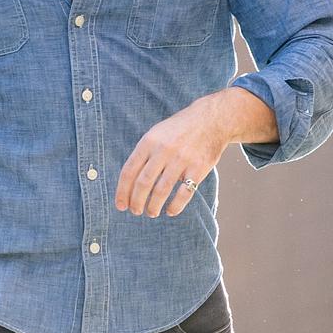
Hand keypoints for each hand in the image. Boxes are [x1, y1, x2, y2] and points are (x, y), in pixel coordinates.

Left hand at [115, 87, 277, 217]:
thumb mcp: (156, 134)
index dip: (122, 192)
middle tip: (135, 211)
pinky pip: (183, 194)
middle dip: (136, 202)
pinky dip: (175, 206)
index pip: (129, 171)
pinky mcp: (198, 169)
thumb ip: (144, 154)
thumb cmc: (180, 130)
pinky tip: (170, 211)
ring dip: (153, 206)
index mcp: (148, 142)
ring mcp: (181, 160)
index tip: (120, 205)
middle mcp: (163, 150)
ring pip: (161, 191)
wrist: (212, 119)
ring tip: (151, 212)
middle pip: (143, 183)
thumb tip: (129, 183)